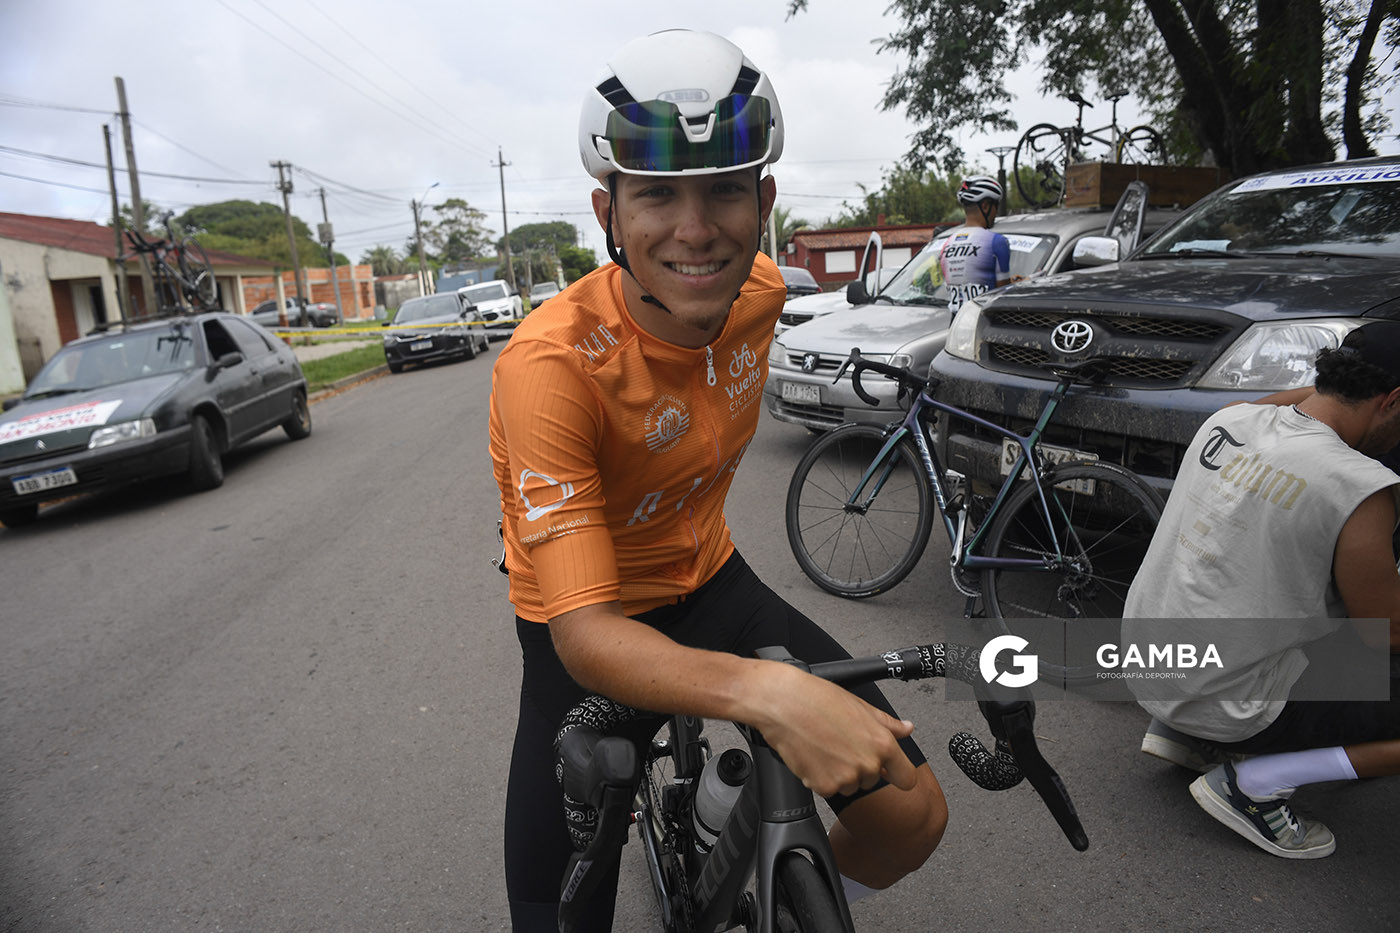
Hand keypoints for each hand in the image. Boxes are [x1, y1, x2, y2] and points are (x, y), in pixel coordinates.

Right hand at [742, 661, 916, 797]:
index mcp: (882, 744)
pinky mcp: (823, 786)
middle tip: (840, 744)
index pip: (906, 778)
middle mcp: (867, 764)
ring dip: (839, 773)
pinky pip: (828, 789)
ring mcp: (845, 778)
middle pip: (872, 780)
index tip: (890, 771)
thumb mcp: (860, 706)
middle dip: (859, 766)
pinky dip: (820, 776)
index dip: (898, 774)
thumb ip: (888, 724)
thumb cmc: (818, 699)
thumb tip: (906, 728)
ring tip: (824, 746)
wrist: (782, 703)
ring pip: (849, 785)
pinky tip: (813, 755)